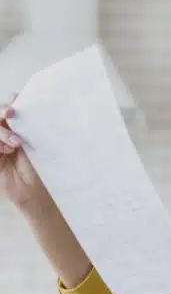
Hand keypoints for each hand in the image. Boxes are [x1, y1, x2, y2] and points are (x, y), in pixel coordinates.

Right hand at [0, 93, 50, 211]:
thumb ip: (35, 128)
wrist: (37, 193)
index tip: (16, 99)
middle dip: (1, 111)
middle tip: (10, 113)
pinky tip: (7, 150)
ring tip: (15, 143)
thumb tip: (32, 105)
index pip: (9, 109)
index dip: (10, 102)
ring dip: (2, 131)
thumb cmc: (44, 170)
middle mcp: (7, 135)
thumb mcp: (41, 145)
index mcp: (20, 129)